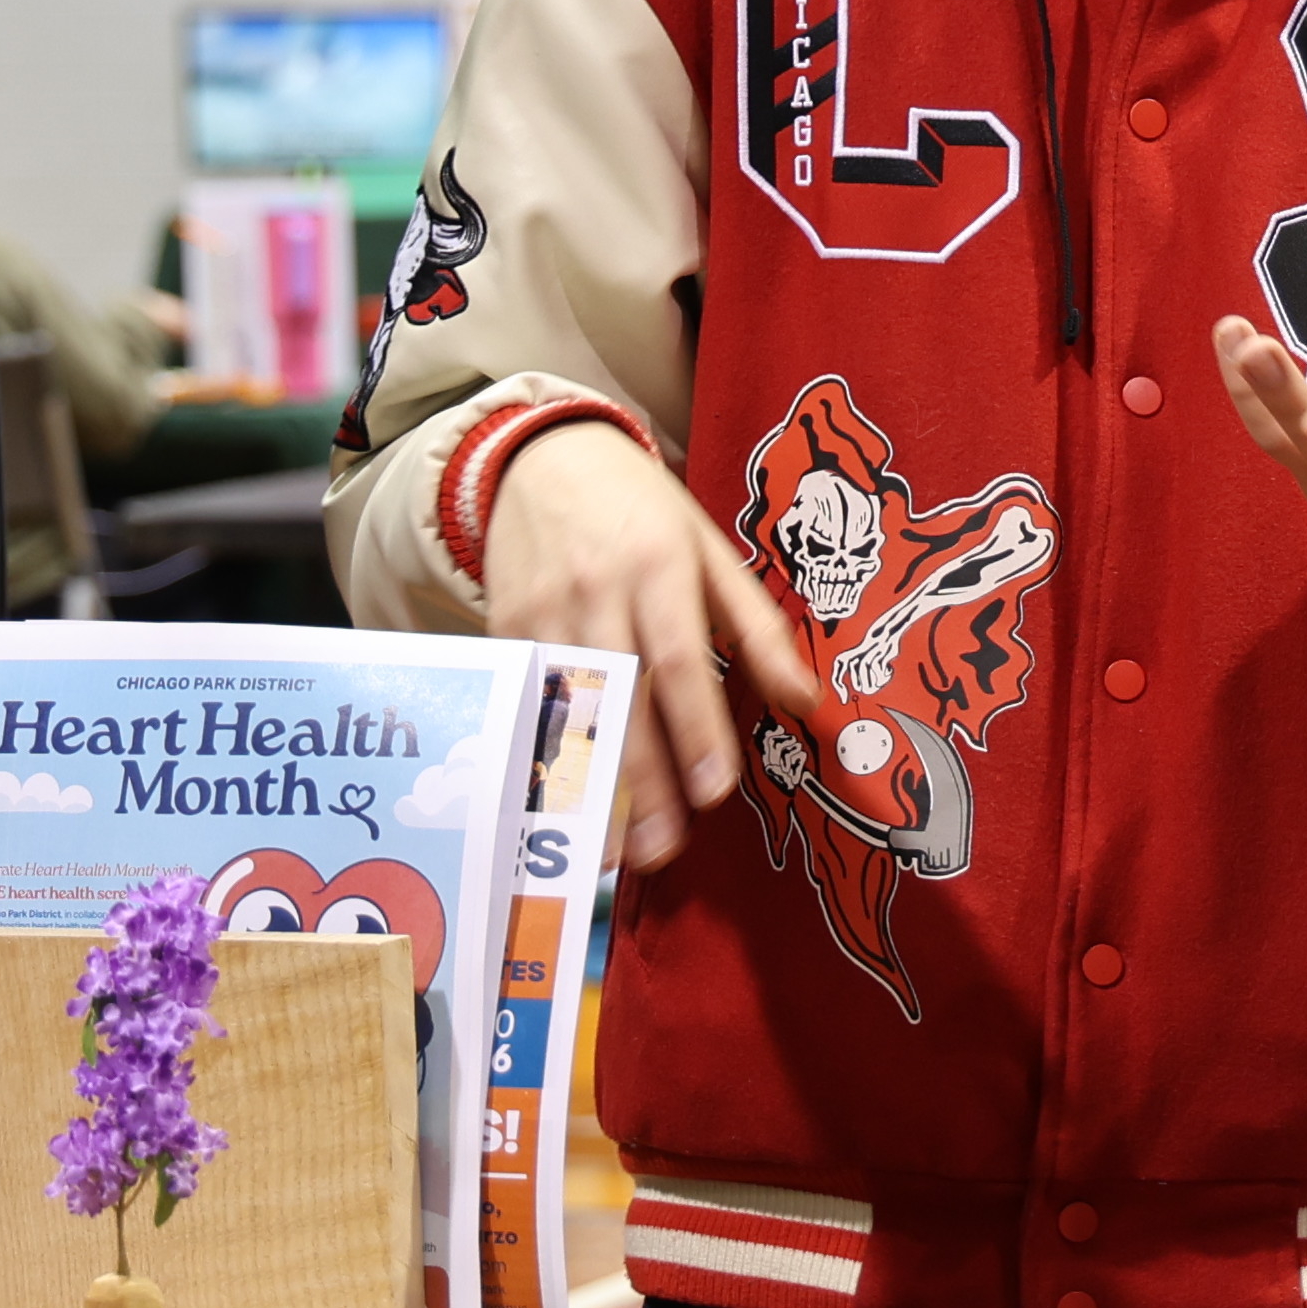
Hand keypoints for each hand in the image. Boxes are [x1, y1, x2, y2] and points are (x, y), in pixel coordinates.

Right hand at [481, 420, 827, 871]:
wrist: (540, 458)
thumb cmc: (641, 511)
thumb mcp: (710, 550)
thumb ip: (758, 627)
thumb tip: (805, 700)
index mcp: (659, 565)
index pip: (677, 657)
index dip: (695, 728)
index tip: (715, 790)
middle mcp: (595, 590)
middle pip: (619, 697)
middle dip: (644, 780)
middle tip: (666, 848)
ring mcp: (541, 611)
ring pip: (566, 712)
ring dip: (591, 786)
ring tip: (618, 850)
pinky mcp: (501, 629)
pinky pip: (523, 704)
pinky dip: (543, 761)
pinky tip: (561, 809)